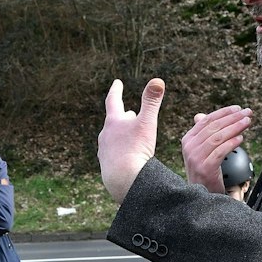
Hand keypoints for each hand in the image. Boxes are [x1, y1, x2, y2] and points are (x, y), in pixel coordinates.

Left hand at [100, 78, 169, 202]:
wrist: (123, 180)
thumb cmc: (135, 150)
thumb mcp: (146, 123)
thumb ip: (151, 102)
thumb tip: (157, 80)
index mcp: (113, 122)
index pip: (113, 100)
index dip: (116, 90)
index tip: (117, 82)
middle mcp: (105, 136)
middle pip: (114, 121)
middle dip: (122, 116)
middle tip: (128, 112)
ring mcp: (104, 152)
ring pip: (113, 139)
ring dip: (121, 135)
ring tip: (128, 136)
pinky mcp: (107, 167)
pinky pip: (115, 155)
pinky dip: (122, 151)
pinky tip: (126, 157)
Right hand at [182, 106, 253, 194]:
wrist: (202, 195)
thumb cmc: (205, 171)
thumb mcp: (202, 150)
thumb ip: (205, 133)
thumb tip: (201, 115)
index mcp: (188, 140)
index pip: (206, 120)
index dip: (224, 113)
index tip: (239, 109)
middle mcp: (189, 147)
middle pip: (213, 127)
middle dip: (233, 118)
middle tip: (248, 113)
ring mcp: (195, 158)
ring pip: (218, 137)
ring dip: (235, 128)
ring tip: (247, 123)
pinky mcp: (205, 168)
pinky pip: (220, 151)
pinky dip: (232, 143)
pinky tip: (241, 139)